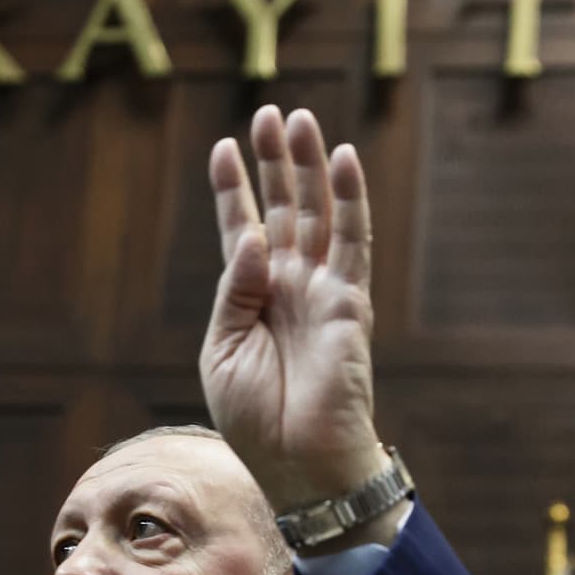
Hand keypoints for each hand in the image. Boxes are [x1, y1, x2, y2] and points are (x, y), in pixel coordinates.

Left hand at [200, 106, 387, 519]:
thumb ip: (233, 291)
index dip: (232, 190)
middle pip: (282, 209)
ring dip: (308, 166)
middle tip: (266, 112)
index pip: (242, 231)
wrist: (297, 463)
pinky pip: (353, 242)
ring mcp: (321, 290)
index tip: (221, 149)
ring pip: (317, 214)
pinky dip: (351, 199)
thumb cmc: (254, 419)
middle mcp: (288, 286)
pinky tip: (345, 159)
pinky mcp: (350, 302)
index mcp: (251, 299)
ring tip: (295, 118)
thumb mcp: (222, 351)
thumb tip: (252, 235)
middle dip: (273, 162)